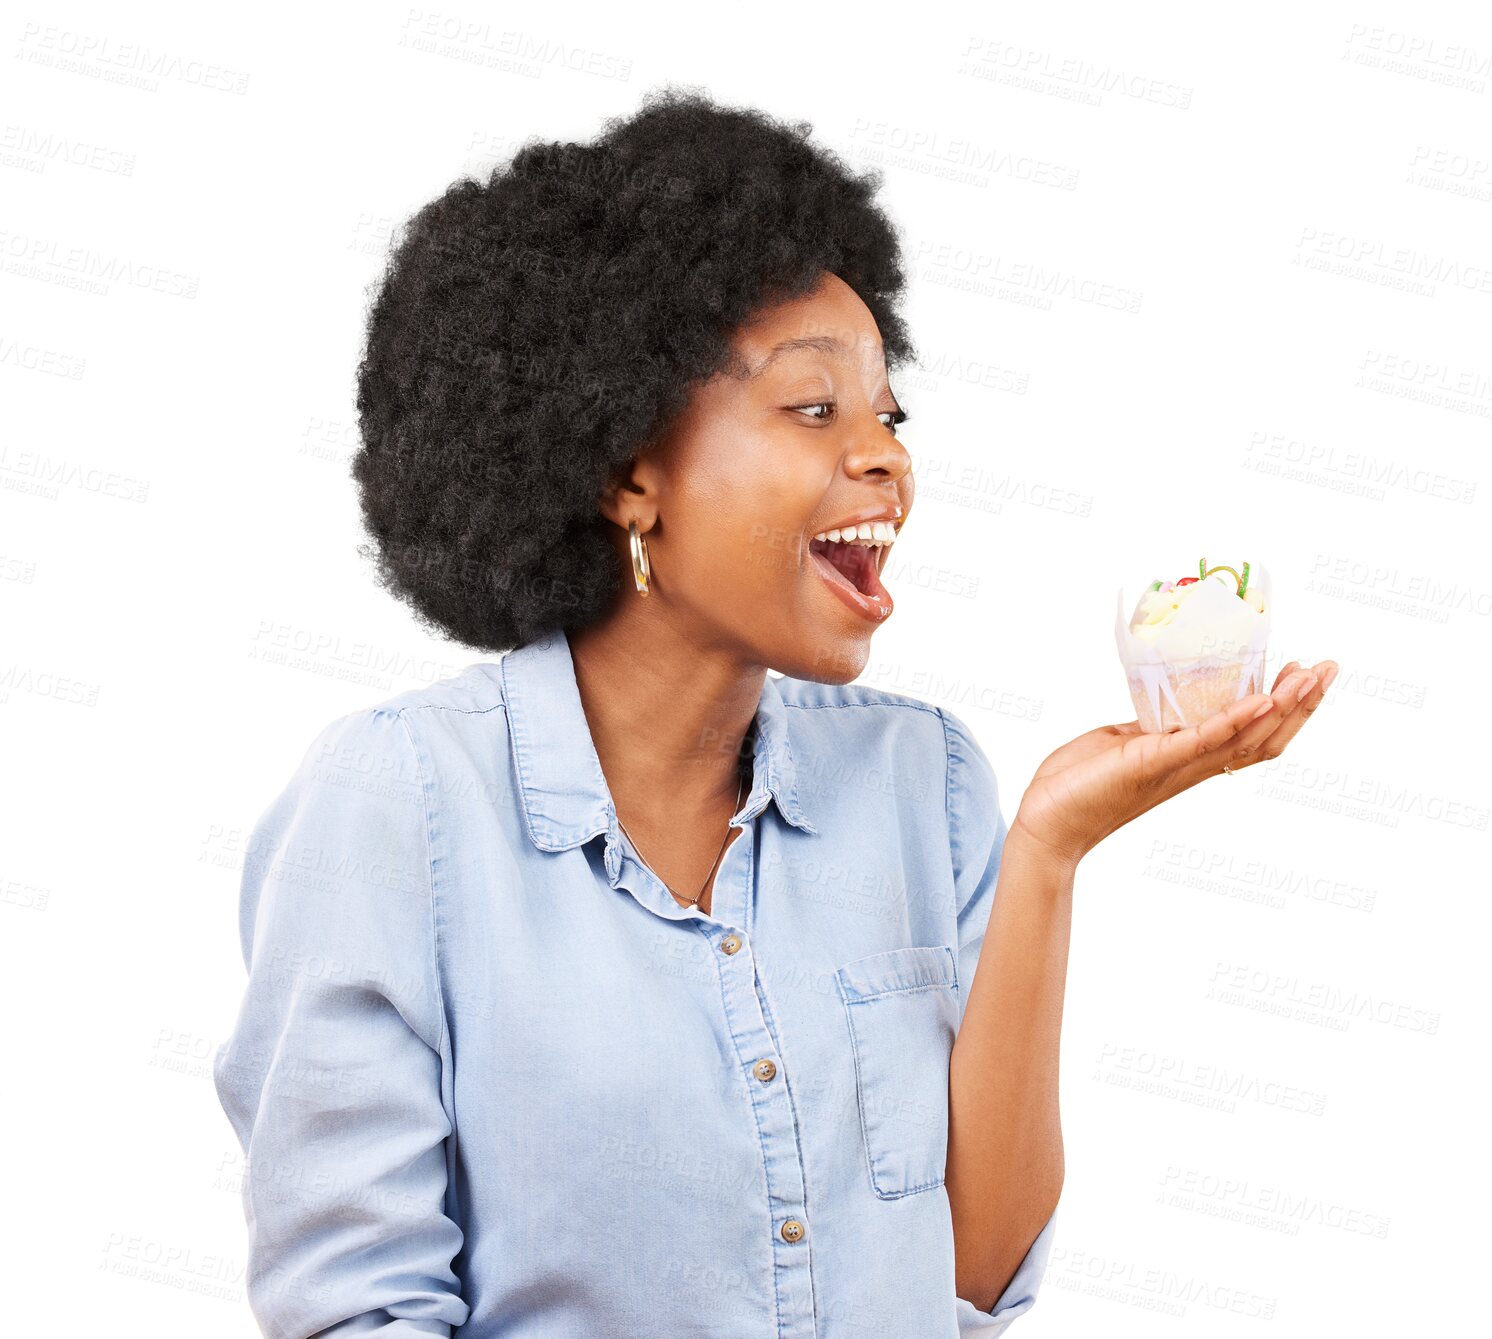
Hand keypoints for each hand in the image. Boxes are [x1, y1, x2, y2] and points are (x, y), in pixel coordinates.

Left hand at [1010, 659, 1338, 868]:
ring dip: (1282, 706)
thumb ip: (1151, 727)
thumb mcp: (1125, 743)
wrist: (1048, 819)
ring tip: (1311, 675)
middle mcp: (1193, 766)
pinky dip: (1234, 720)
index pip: (1251, 734)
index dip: (1282, 707)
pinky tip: (1260, 700)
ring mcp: (1177, 766)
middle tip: (1330, 667)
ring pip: (1245, 738)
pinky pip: (1202, 740)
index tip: (1303, 673)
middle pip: (1264, 737)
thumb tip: (1164, 702)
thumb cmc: (1079, 783)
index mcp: (1188, 758)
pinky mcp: (1152, 762)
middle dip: (1301, 702)